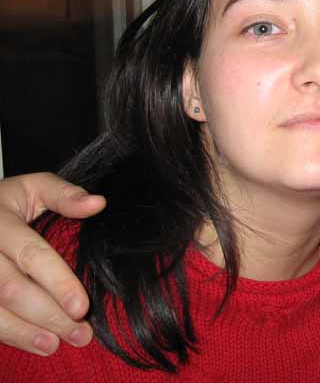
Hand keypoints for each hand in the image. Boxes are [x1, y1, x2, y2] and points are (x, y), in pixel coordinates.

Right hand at [0, 173, 105, 354]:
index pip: (31, 254)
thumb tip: (98, 203)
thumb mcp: (33, 186)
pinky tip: (36, 343)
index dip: (57, 282)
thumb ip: (64, 194)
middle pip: (11, 289)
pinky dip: (10, 334)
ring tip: (58, 344)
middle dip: (48, 314)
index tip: (82, 306)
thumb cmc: (7, 201)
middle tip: (81, 333)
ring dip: (26, 332)